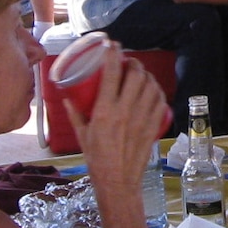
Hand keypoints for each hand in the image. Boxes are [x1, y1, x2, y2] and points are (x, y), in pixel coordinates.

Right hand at [64, 46, 167, 189]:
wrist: (117, 182)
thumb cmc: (97, 160)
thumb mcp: (81, 135)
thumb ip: (74, 114)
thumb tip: (67, 98)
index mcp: (104, 111)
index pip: (111, 73)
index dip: (113, 54)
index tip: (112, 45)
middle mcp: (125, 111)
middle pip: (135, 75)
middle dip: (133, 62)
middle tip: (128, 61)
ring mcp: (141, 118)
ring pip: (150, 85)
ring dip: (146, 75)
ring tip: (140, 74)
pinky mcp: (152, 126)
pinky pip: (160, 101)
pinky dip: (157, 91)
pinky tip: (152, 90)